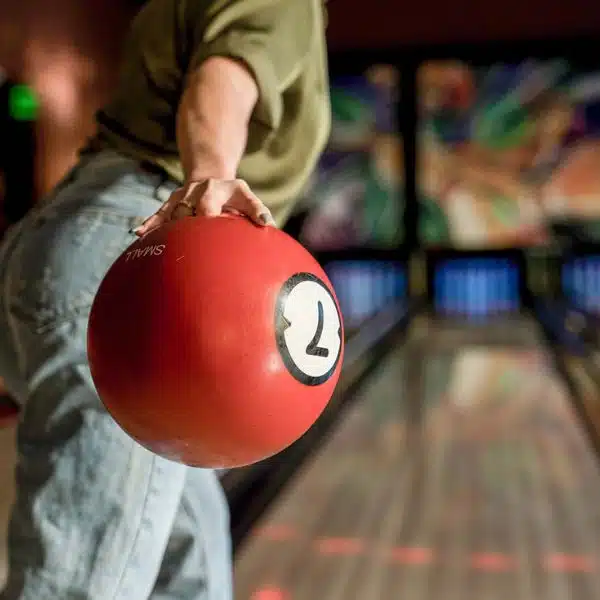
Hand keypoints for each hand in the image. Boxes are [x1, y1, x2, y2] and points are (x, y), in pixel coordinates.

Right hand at [134, 178, 275, 236]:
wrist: (212, 177)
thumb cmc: (234, 194)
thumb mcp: (247, 197)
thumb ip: (257, 210)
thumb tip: (267, 224)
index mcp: (215, 190)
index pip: (209, 204)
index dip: (206, 216)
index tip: (204, 226)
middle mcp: (195, 192)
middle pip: (186, 209)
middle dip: (181, 224)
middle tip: (176, 242)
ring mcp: (181, 197)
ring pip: (169, 211)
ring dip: (159, 225)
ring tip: (147, 237)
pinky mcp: (171, 204)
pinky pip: (159, 214)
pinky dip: (150, 223)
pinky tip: (138, 233)